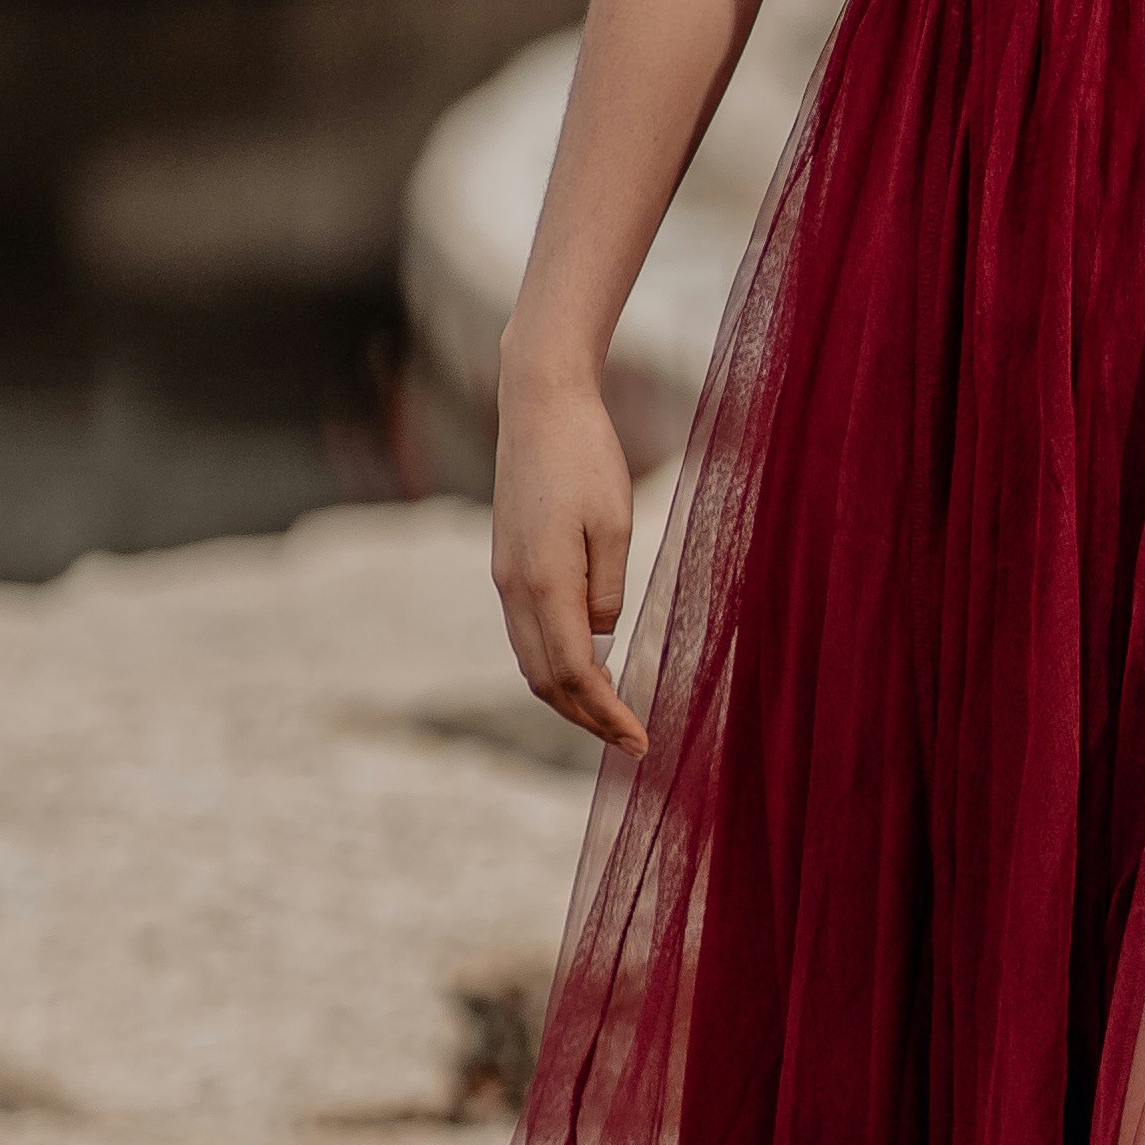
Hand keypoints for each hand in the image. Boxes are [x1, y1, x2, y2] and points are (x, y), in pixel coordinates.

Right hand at [494, 353, 646, 753]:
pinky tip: (585, 667)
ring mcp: (504, 577)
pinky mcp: (506, 563)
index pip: (573, 675)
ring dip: (566, 696)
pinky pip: (526, 633)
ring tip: (610, 715)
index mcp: (545, 583)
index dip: (607, 715)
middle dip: (586, 719)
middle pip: (544, 681)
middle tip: (630, 740)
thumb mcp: (617, 526)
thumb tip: (600, 639)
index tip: (641, 741)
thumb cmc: (587, 457)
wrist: (540, 404)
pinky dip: (553, 663)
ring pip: (529, 660)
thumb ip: (609, 591)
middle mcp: (514, 588)